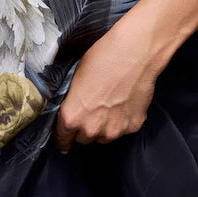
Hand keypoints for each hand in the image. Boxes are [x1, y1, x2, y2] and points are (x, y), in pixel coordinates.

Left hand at [55, 16, 158, 152]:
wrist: (134, 54)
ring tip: (109, 105)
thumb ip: (72, 101)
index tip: (64, 142)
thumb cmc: (101, 59)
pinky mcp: (133, 126)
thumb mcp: (75, 78)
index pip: (63, 139)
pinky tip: (123, 102)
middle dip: (85, 128)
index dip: (63, 139)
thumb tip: (73, 109)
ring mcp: (114, 130)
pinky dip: (122, 121)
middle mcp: (92, 129)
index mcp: (72, 117)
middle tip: (91, 110)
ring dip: (103, 127)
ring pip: (104, 137)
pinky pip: (122, 129)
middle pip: (84, 139)